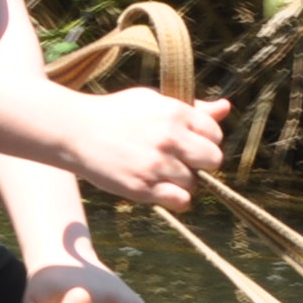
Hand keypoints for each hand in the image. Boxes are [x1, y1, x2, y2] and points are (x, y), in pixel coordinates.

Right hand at [65, 89, 229, 210]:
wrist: (76, 131)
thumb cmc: (117, 114)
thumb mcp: (154, 100)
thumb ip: (193, 108)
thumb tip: (226, 108)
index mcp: (176, 112)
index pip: (215, 135)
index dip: (204, 141)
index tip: (188, 143)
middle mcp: (170, 138)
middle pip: (213, 161)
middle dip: (200, 163)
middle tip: (179, 161)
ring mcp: (157, 164)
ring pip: (195, 184)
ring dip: (183, 182)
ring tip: (161, 173)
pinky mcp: (143, 187)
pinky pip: (181, 201)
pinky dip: (175, 199)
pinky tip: (160, 189)